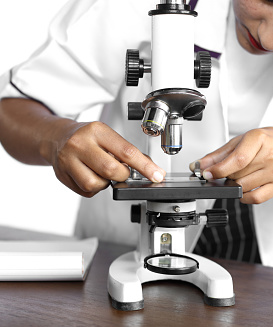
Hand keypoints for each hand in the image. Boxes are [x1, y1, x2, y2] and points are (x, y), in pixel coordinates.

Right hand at [49, 121, 165, 196]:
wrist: (56, 137)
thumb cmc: (88, 137)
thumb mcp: (109, 136)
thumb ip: (128, 152)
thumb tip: (150, 168)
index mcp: (97, 131)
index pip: (127, 151)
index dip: (145, 166)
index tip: (157, 175)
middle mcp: (80, 144)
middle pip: (111, 170)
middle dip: (123, 175)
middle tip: (122, 171)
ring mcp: (68, 160)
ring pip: (95, 184)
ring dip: (105, 183)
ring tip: (102, 172)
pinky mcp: (61, 175)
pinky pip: (86, 191)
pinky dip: (94, 188)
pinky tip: (92, 175)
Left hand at [190, 127, 272, 203]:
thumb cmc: (265, 142)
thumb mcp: (240, 141)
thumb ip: (218, 155)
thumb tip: (199, 166)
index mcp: (259, 139)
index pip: (237, 159)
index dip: (219, 169)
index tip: (207, 173)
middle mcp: (271, 155)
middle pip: (237, 174)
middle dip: (226, 175)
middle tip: (227, 171)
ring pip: (244, 187)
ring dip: (234, 185)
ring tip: (239, 176)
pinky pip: (255, 198)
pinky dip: (244, 196)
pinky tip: (244, 188)